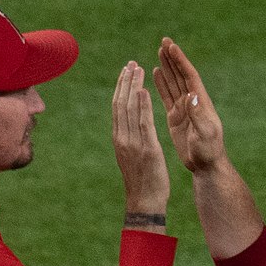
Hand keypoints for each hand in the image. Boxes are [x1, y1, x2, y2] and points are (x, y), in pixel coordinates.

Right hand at [113, 60, 171, 215]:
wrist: (145, 202)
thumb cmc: (142, 181)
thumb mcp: (131, 157)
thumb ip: (128, 139)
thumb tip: (126, 127)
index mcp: (119, 138)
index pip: (118, 107)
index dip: (121, 88)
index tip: (125, 71)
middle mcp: (122, 137)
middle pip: (121, 103)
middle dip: (125, 81)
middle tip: (131, 63)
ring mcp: (133, 143)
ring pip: (130, 109)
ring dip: (133, 86)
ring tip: (138, 69)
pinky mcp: (147, 149)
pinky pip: (143, 123)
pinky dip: (142, 106)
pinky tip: (144, 90)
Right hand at [153, 39, 229, 174]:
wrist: (206, 165)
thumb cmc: (208, 151)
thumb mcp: (205, 134)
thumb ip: (198, 115)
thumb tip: (192, 95)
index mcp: (200, 102)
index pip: (189, 76)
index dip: (180, 60)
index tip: (171, 46)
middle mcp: (192, 102)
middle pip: (181, 74)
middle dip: (173, 58)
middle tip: (164, 41)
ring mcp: (184, 109)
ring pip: (173, 82)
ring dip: (167, 66)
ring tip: (159, 51)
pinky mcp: (176, 117)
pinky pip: (167, 95)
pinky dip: (161, 83)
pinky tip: (156, 72)